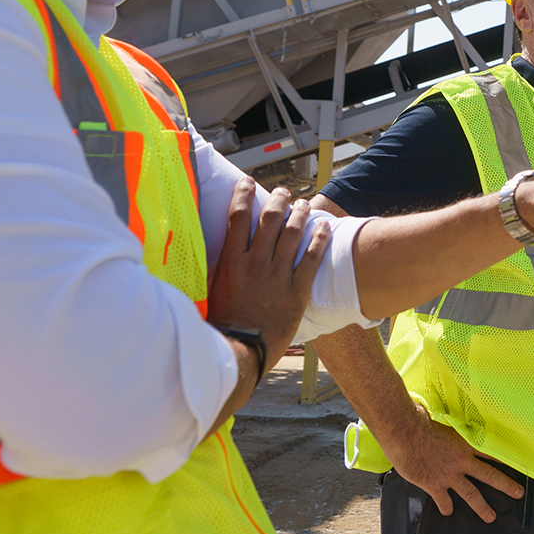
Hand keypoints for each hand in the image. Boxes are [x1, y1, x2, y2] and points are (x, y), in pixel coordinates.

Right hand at [207, 178, 329, 367]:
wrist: (241, 351)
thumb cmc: (221, 325)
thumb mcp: (210, 292)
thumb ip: (215, 269)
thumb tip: (209, 253)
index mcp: (231, 262)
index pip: (237, 218)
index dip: (243, 195)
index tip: (247, 182)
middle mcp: (255, 263)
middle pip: (269, 219)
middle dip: (277, 199)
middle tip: (282, 191)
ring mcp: (278, 275)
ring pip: (292, 233)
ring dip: (299, 214)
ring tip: (303, 204)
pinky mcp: (297, 290)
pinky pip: (312, 258)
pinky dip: (319, 239)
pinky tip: (323, 226)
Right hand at [382, 409, 523, 522]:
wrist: (405, 432)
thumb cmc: (421, 422)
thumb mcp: (444, 424)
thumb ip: (453, 431)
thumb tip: (456, 428)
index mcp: (465, 443)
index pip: (492, 452)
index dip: (506, 459)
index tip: (520, 465)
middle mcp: (462, 460)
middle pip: (490, 475)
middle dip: (506, 485)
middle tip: (519, 493)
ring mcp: (449, 474)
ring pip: (471, 494)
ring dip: (482, 507)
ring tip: (491, 517)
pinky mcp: (434, 484)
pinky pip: (444, 501)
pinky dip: (447, 508)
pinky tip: (448, 512)